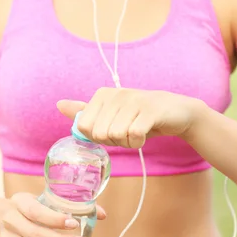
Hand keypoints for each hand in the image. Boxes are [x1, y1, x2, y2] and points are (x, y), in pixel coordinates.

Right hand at [0, 192, 105, 236]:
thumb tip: (102, 214)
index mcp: (19, 201)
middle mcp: (9, 220)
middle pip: (35, 235)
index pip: (35, 211)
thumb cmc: (31, 211)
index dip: (55, 219)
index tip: (75, 224)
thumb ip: (73, 206)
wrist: (0, 220)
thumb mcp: (45, 201)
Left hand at [57, 87, 204, 147]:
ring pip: (116, 136)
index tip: (112, 129)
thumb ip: (85, 111)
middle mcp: (116, 94)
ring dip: (127, 142)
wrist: (177, 112)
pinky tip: (145, 134)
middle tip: (127, 132)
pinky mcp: (150, 110)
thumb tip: (59, 105)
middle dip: (113, 141)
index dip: (98, 137)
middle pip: (100, 134)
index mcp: (102, 94)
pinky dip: (138, 142)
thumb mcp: (110, 113)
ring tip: (137, 132)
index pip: (84, 127)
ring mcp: (133, 100)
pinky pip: (134, 136)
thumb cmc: (139, 116)